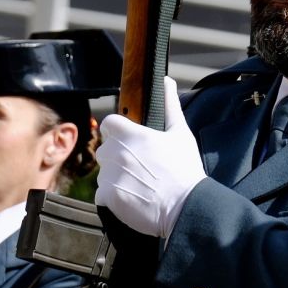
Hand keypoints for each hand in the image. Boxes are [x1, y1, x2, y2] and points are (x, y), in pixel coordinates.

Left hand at [95, 78, 205, 238]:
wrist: (186, 206)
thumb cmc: (185, 170)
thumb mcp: (181, 134)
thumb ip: (170, 106)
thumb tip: (167, 81)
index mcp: (132, 134)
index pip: (109, 123)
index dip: (117, 131)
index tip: (128, 140)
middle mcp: (117, 152)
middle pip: (105, 149)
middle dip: (117, 156)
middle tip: (139, 168)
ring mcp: (111, 175)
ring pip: (104, 173)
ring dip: (115, 178)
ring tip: (138, 185)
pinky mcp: (108, 196)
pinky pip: (101, 194)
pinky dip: (112, 197)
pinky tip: (132, 198)